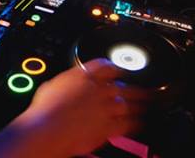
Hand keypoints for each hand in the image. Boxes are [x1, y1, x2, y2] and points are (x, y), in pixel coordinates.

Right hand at [11, 60, 150, 157]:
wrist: (48, 128)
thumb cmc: (45, 109)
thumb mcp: (53, 85)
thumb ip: (67, 82)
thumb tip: (66, 83)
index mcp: (85, 75)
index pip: (107, 66)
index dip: (116, 68)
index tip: (121, 71)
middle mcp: (100, 89)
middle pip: (125, 85)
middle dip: (137, 87)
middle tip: (147, 89)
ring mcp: (106, 107)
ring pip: (130, 104)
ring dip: (141, 105)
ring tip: (148, 105)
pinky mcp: (109, 126)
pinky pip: (128, 123)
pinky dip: (136, 123)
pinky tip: (140, 123)